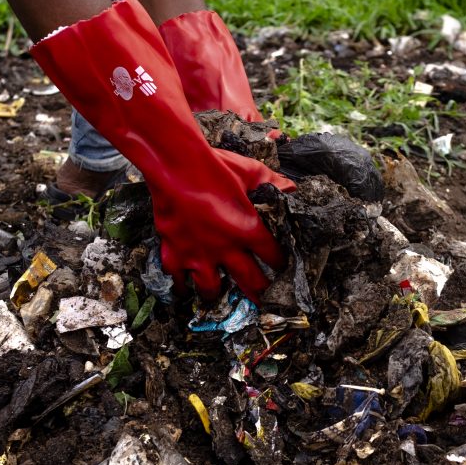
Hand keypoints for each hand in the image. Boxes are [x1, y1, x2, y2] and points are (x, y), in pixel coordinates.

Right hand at [152, 151, 285, 302]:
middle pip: (250, 281)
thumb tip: (291, 189)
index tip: (282, 267)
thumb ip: (274, 183)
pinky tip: (184, 286)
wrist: (174, 166)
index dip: (280, 263)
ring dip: (219, 293)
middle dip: (262, 292)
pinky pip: (177, 278)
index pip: (272, 256)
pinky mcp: (174, 252)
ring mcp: (198, 254)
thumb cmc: (215, 167)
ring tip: (222, 295)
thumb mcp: (251, 171)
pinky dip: (181, 284)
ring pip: (211, 288)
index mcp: (249, 231)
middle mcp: (226, 249)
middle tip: (266, 299)